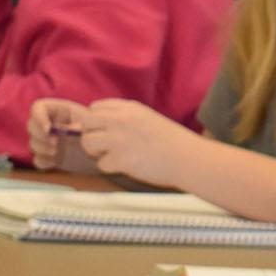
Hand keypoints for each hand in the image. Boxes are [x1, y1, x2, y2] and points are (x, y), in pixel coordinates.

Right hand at [27, 98, 98, 171]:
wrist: (106, 149)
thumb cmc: (100, 130)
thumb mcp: (91, 123)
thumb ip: (77, 125)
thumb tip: (64, 131)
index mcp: (58, 110)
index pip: (38, 107)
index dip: (39, 117)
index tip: (48, 129)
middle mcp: (49, 124)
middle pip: (31, 126)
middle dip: (40, 136)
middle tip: (55, 144)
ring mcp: (48, 140)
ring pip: (33, 143)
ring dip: (42, 149)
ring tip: (57, 153)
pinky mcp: (50, 156)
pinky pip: (38, 159)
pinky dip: (43, 161)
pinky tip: (55, 162)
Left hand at [73, 98, 196, 187]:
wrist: (188, 158)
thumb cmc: (172, 141)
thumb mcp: (148, 118)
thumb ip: (124, 117)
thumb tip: (95, 125)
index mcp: (129, 108)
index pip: (95, 107)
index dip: (97, 120)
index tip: (107, 130)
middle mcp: (121, 120)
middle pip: (86, 123)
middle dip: (91, 134)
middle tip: (105, 145)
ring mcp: (119, 139)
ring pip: (88, 142)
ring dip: (96, 152)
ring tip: (113, 156)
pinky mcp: (120, 159)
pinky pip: (101, 164)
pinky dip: (111, 168)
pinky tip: (127, 166)